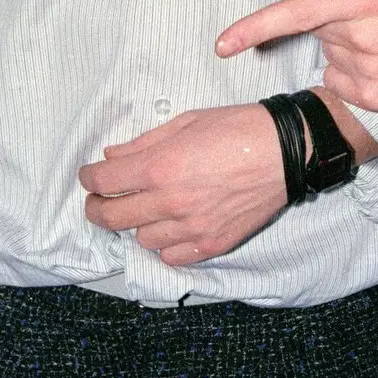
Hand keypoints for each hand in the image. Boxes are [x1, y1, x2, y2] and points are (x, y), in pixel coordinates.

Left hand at [78, 104, 287, 264]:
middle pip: (112, 216)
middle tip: (98, 200)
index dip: (89, 178)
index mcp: (161, 166)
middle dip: (96, 207)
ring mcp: (191, 227)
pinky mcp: (212, 243)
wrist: (287, 151)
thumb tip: (113, 157)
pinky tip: (170, 228)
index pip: (104, 181)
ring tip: (144, 210)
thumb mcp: (188, 121)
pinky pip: (172, 256)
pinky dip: (165, 245)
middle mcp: (170, 201)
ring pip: (141, 239)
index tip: (89, 176)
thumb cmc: (240, 128)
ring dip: (136, 224)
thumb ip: (146, 142)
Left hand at [216, 0, 377, 108]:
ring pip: (332, 54)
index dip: (256, 27)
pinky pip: (343, 82)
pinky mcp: (374, 99)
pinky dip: (355, 71)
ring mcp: (367, 74)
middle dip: (339, 17)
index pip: (298, 13)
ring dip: (348, 45)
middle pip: (320, 28)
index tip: (222, 44)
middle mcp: (361, 39)